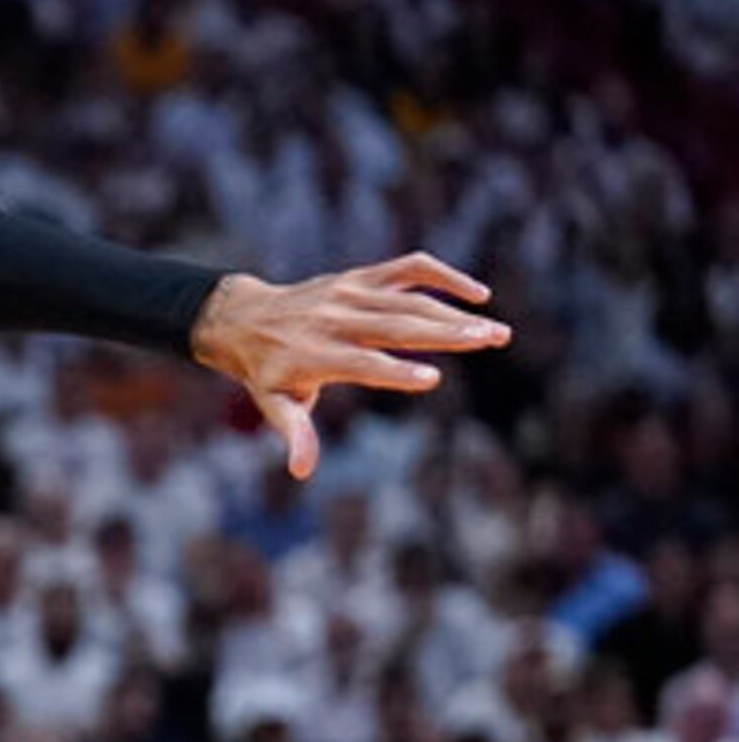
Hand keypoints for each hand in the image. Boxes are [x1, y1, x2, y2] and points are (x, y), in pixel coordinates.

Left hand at [190, 254, 508, 479]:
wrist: (246, 319)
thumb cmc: (268, 371)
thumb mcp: (274, 404)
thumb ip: (294, 432)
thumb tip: (301, 472)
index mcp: (315, 356)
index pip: (361, 363)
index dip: (394, 372)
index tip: (432, 379)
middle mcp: (335, 321)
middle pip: (396, 326)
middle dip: (446, 333)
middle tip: (492, 340)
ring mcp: (350, 294)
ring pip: (410, 299)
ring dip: (456, 312)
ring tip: (496, 331)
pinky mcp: (361, 276)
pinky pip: (408, 269)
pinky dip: (443, 276)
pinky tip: (477, 294)